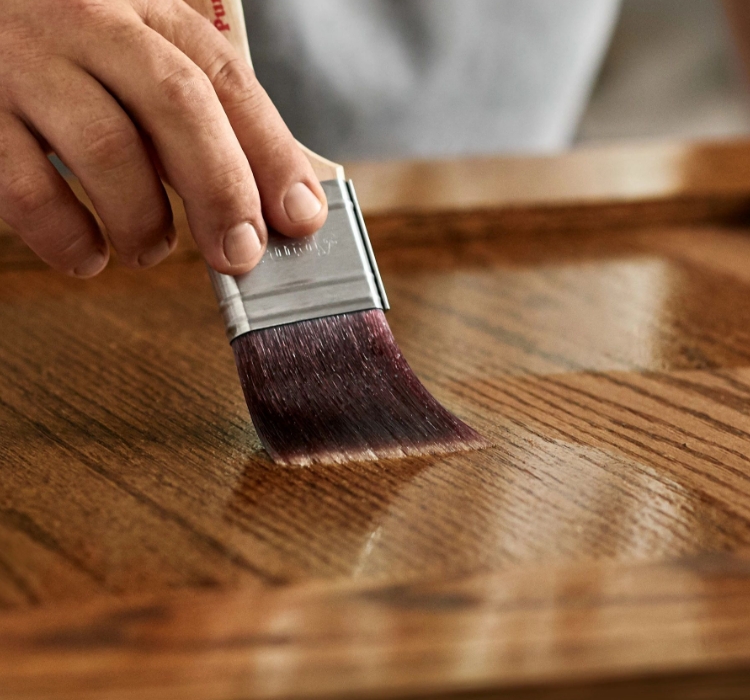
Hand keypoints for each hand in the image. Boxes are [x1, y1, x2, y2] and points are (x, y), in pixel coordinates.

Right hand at [0, 0, 327, 276]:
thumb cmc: (70, 59)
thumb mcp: (139, 65)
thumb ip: (200, 120)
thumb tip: (274, 205)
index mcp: (145, 12)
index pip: (227, 80)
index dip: (273, 154)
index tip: (301, 216)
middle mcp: (89, 23)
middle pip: (178, 103)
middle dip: (222, 190)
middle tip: (239, 254)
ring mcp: (25, 62)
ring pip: (108, 147)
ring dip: (144, 221)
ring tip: (151, 250)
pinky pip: (27, 188)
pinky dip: (70, 238)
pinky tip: (89, 254)